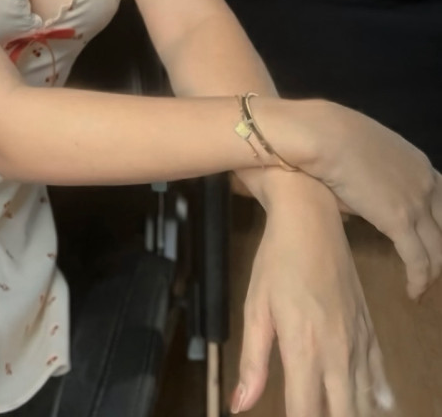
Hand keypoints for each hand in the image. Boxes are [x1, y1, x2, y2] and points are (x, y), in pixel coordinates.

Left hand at [232, 192, 394, 415]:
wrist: (311, 220)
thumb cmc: (276, 262)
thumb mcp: (255, 308)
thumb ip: (252, 362)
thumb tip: (240, 406)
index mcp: (303, 349)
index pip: (305, 413)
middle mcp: (337, 353)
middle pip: (343, 416)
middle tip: (310, 414)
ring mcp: (358, 342)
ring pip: (365, 403)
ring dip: (351, 413)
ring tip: (334, 411)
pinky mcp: (369, 330)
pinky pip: (379, 376)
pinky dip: (377, 399)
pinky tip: (375, 407)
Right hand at [309, 101, 441, 300]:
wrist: (323, 134)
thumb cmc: (332, 137)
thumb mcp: (365, 155)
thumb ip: (374, 180)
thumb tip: (360, 201)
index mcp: (420, 165)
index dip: (441, 227)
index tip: (433, 243)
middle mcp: (426, 184)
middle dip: (440, 253)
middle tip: (430, 270)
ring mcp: (416, 202)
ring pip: (438, 250)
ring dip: (432, 273)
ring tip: (422, 288)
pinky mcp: (399, 221)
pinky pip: (419, 261)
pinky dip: (419, 281)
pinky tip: (412, 293)